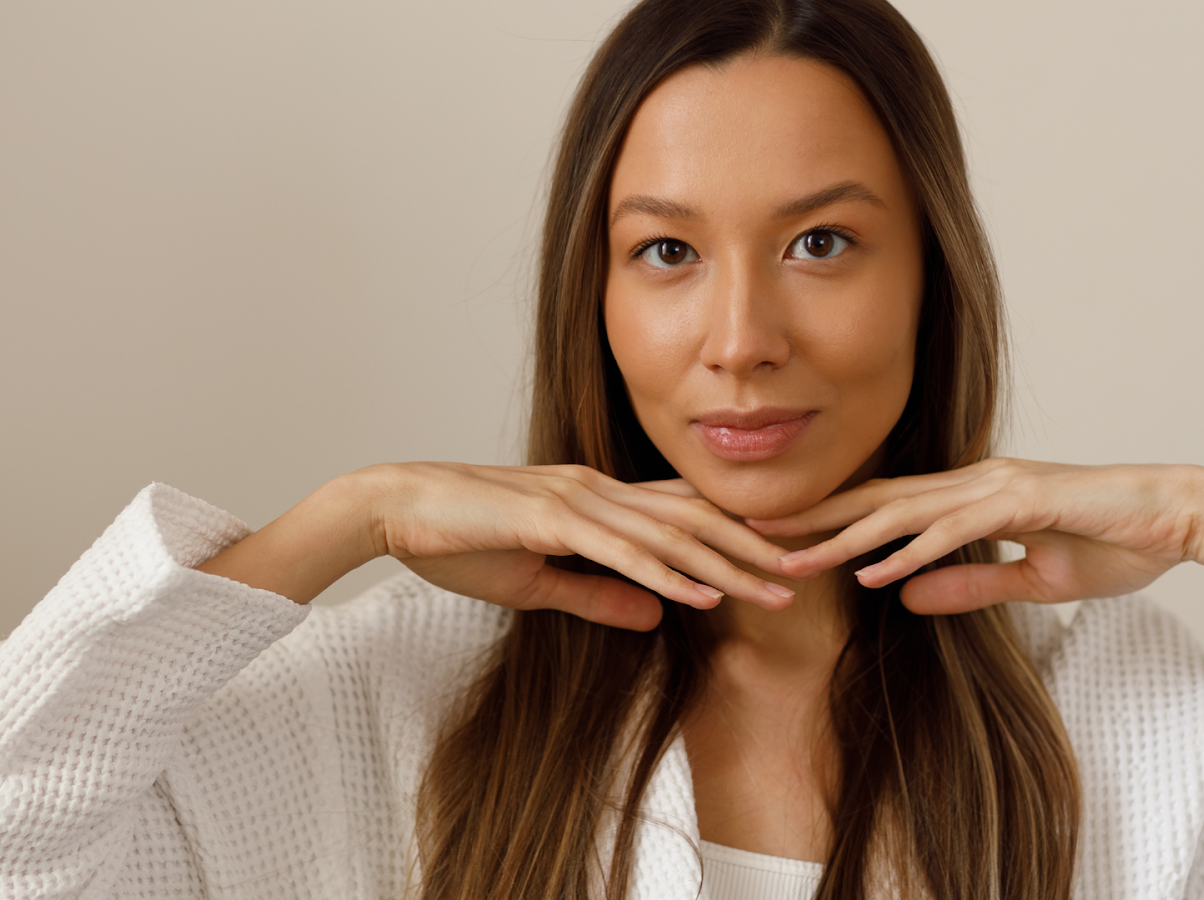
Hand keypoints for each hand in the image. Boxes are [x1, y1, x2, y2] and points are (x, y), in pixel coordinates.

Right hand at [198, 463, 794, 629]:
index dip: (739, 536)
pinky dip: (667, 573)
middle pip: (695, 521)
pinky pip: (621, 552)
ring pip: (670, 536)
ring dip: (727, 565)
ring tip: (778, 590)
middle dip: (756, 549)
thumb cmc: (458, 539)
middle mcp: (599, 491)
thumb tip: (658, 617)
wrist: (392, 507)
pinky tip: (703, 593)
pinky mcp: (549, 521)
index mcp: (600, 500)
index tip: (788, 561)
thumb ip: (599, 595)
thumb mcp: (539, 579)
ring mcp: (577, 501)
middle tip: (812, 573)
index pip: (685, 517)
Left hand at [751, 459, 1203, 612]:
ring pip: (900, 512)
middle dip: (810, 519)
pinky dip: (910, 551)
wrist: (1180, 518)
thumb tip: (901, 597)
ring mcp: (995, 488)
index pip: (884, 509)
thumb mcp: (1031, 579)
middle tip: (747, 534)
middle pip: (873, 501)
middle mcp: (972, 483)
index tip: (775, 537)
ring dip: (842, 538)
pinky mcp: (1023, 503)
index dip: (828, 520)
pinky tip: (870, 572)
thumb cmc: (1114, 542)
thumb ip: (968, 585)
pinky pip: (955, 531)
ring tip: (790, 560)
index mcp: (970, 496)